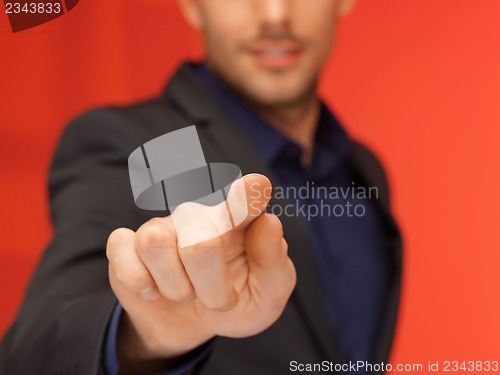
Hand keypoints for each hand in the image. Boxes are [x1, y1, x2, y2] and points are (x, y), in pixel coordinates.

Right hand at [106, 174, 295, 372]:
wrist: (193, 326)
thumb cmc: (236, 300)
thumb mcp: (268, 295)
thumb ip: (274, 262)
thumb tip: (268, 222)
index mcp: (239, 223)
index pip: (245, 200)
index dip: (248, 194)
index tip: (256, 186)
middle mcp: (198, 216)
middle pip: (199, 240)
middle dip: (212, 288)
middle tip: (221, 301)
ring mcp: (161, 228)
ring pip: (156, 243)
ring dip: (177, 287)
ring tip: (187, 292)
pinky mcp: (127, 245)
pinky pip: (124, 256)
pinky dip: (140, 285)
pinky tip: (153, 289)